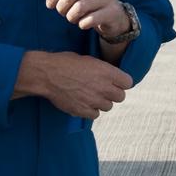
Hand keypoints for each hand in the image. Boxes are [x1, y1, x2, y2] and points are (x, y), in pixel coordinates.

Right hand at [12, 50, 132, 118]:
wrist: (47, 74)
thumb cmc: (66, 63)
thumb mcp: (89, 60)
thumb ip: (103, 71)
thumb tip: (111, 77)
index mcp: (106, 72)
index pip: (128, 83)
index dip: (122, 83)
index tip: (116, 82)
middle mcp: (103, 87)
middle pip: (120, 97)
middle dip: (113, 94)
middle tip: (103, 90)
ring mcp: (94, 100)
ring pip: (108, 107)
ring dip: (102, 102)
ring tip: (90, 96)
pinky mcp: (83, 111)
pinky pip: (95, 115)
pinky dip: (91, 111)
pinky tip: (84, 103)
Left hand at [46, 0, 130, 38]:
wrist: (113, 16)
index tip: (51, 4)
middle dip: (61, 8)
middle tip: (64, 13)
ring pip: (78, 8)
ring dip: (71, 17)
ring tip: (73, 18)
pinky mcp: (112, 12)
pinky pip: (89, 20)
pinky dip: (82, 24)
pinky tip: (84, 23)